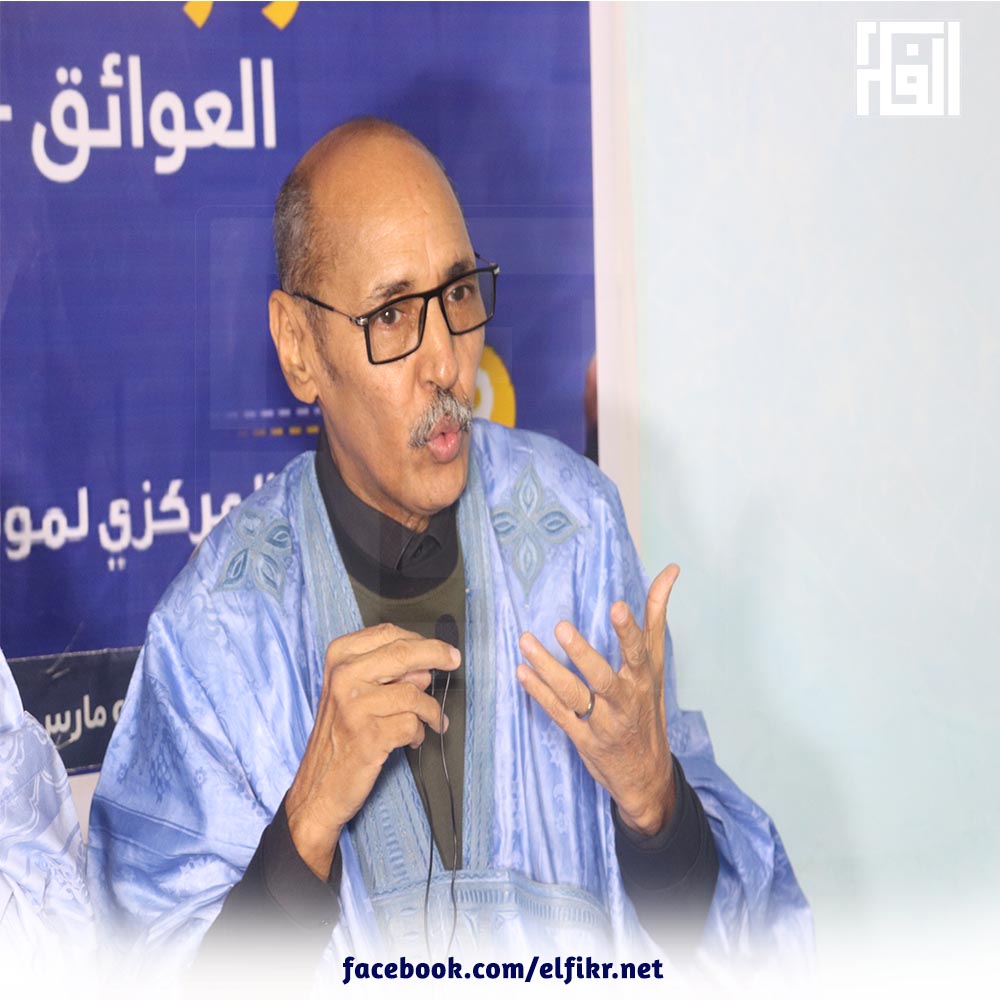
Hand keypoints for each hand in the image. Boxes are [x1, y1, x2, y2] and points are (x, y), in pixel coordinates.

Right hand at [286, 623, 460, 878]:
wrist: (318, 787)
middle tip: (455, 662)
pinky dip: (419, 734)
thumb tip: (427, 666)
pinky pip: (413, 725)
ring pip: (414, 694)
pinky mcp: (368, 736)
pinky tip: (412, 740)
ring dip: (431, 711)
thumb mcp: (354, 691)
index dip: (421, 640)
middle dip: (437, 655)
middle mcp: (344, 676)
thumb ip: (387, 671)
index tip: (442, 649)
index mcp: (339, 657)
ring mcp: (354, 706)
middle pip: (405, 652)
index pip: (389, 633)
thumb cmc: (342, 734)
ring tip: (432, 722)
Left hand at [516, 564, 679, 836]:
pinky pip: (558, 713)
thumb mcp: (657, 663)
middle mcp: (624, 701)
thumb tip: (670, 570)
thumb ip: (657, 615)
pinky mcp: (582, 738)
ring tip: (526, 642)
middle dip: (582, 654)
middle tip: (561, 628)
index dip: (628, 631)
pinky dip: (538, 692)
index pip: (638, 653)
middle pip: (602, 677)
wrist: (646, 774)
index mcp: (643, 679)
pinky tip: (522, 672)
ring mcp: (602, 723)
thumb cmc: (648, 707)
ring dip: (547, 669)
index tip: (616, 606)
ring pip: (573, 695)